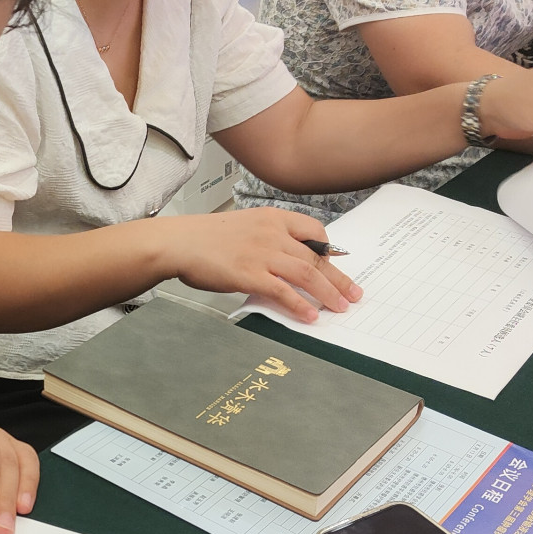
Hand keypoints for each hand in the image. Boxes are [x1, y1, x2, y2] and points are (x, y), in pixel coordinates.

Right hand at [162, 208, 361, 323]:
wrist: (179, 242)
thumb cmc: (205, 238)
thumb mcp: (243, 226)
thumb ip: (267, 239)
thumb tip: (286, 264)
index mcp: (272, 218)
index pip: (314, 230)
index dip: (329, 250)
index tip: (336, 264)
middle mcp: (272, 233)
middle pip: (316, 256)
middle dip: (339, 278)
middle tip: (353, 294)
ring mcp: (262, 253)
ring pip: (307, 273)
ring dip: (328, 293)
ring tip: (339, 307)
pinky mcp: (250, 274)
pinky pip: (283, 291)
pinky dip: (300, 305)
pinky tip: (310, 316)